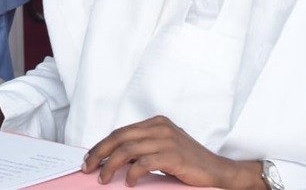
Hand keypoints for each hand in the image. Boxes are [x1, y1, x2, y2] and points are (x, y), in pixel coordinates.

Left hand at [81, 115, 265, 188]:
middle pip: (120, 137)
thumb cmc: (188, 162)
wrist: (218, 171)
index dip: (102, 145)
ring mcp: (167, 140)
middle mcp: (160, 127)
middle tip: (88, 168)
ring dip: (111, 165)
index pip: (121, 132)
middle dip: (100, 153)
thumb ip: (142, 147)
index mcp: (156, 122)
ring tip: (104, 178)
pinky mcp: (173, 155)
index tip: (89, 158)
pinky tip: (129, 182)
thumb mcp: (163, 148)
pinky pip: (144, 162)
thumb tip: (113, 157)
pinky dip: (132, 173)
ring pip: (128, 150)